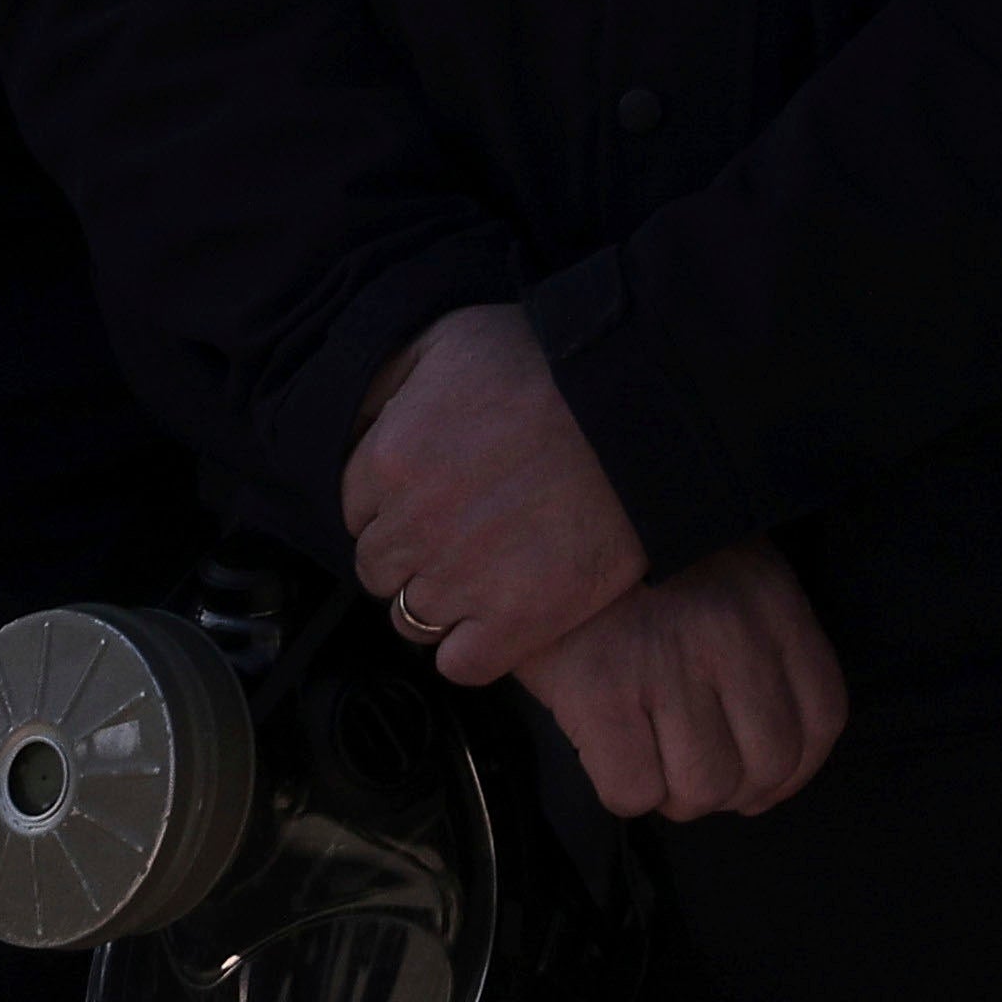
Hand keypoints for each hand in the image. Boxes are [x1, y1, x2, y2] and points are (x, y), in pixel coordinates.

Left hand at [345, 305, 650, 685]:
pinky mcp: (518, 620)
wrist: (646, 404)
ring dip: (441, 600)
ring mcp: (464, 580)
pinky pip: (460, 663)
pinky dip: (473, 646)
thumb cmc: (552, 361)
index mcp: (389, 459)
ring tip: (488, 566)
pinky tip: (499, 613)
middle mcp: (415, 527)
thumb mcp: (453, 338)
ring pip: (412, 620)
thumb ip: (388, 381)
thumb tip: (360, 424)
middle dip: (412, 551)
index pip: (354, 509)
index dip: (393, 501)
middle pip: (378, 569)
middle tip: (463, 526)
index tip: (433, 490)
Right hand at [507, 540, 847, 823]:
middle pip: (767, 765)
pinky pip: (634, 792)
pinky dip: (624, 790)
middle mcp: (731, 631)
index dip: (795, 772)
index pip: (822, 717)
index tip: (761, 786)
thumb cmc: (639, 558)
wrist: (548, 521)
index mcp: (771, 602)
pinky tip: (610, 750)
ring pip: (704, 788)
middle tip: (694, 772)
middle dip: (731, 791)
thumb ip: (761, 642)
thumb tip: (772, 753)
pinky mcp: (599, 689)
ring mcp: (666, 660)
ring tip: (651, 761)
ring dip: (675, 796)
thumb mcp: (729, 570)